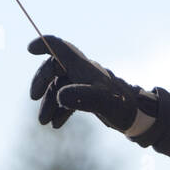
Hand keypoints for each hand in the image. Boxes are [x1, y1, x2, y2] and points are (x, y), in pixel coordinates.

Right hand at [28, 35, 156, 133]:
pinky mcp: (88, 96)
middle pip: (54, 67)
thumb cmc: (122, 107)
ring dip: (49, 102)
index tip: (29, 49)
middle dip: (41, 81)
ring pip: (59, 86)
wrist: (140, 117)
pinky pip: (67, 98)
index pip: (61, 47)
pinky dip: (59, 109)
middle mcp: (83, 72)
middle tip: (34, 98)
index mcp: (84, 67)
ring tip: (44, 122)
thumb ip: (81, 97)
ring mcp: (85, 84)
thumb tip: (59, 95)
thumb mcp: (103, 103)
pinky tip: (56, 125)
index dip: (44, 44)